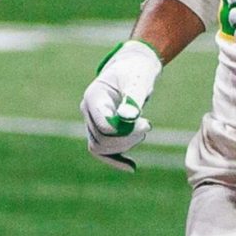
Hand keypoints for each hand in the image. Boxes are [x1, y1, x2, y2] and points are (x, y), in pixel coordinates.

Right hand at [80, 39, 162, 171]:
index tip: (145, 122)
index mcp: (94, 97)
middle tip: (147, 125)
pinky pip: (102, 151)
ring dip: (124, 146)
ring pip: (100, 147)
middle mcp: (88, 110)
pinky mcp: (100, 130)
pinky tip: (131, 167)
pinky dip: (115, 160)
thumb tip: (128, 117)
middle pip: (101, 139)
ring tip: (143, 131)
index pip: (103, 126)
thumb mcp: (138, 81)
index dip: (124, 132)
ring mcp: (92, 121)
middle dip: (126, 139)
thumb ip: (133, 98)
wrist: (133, 67)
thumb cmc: (136, 71)